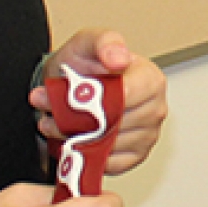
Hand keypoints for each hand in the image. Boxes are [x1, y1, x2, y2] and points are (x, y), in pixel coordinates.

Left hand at [32, 28, 168, 177]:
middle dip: (77, 120)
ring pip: (108, 146)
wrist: (75, 84)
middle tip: (51, 111)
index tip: (69, 97)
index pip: (126, 97)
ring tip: (56, 123)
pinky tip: (74, 138)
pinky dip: (87, 155)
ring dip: (75, 138)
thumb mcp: (88, 42)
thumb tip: (118, 57)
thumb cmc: (85, 65)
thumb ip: (103, 42)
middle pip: (115, 124)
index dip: (94, 100)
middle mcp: (155, 108)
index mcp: (151, 79)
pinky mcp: (135, 156)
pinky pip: (110, 164)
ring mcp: (148, 135)